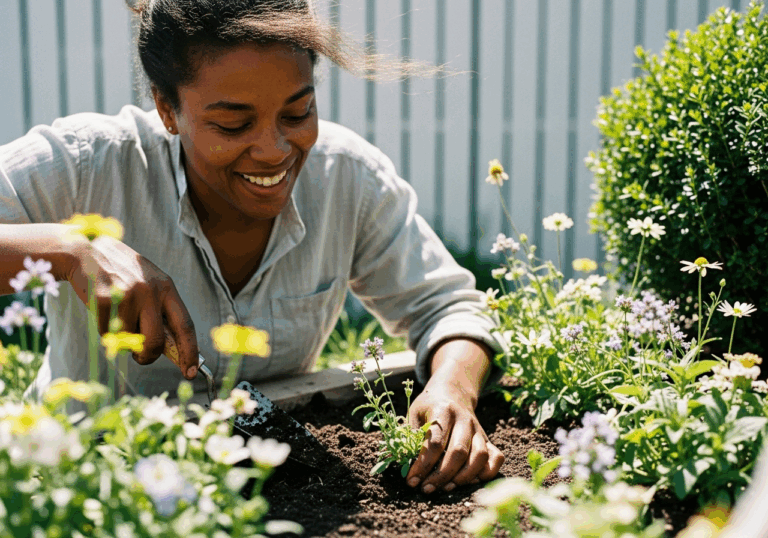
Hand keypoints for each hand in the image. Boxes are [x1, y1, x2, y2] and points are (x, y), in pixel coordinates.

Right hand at [65, 236, 199, 378]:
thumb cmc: (121, 275)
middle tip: (140, 357)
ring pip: (128, 340)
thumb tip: (172, 349)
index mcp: (167, 287)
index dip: (190, 352)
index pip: (186, 326)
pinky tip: (102, 311)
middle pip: (157, 341)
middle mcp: (151, 290)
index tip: (191, 372)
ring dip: (121, 339)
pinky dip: (105, 331)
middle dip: (148, 356)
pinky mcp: (105, 299)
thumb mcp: (149, 284)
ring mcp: (128, 294)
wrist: (85, 252)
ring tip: (116, 317)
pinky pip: (108, 333)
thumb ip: (160, 310)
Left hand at [405, 379, 503, 492]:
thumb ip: (411, 436)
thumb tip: (405, 465)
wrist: (452, 392)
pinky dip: (486, 473)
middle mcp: (464, 419)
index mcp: (443, 409)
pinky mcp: (487, 439)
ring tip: (445, 488)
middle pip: (458, 451)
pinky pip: (496, 458)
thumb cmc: (428, 407)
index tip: (412, 480)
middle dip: (441, 475)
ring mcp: (478, 429)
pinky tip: (468, 482)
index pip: (435, 442)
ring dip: (463, 477)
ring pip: (480, 456)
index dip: (423, 464)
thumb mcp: (414, 413)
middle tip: (426, 489)